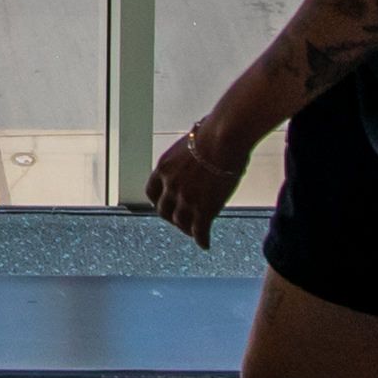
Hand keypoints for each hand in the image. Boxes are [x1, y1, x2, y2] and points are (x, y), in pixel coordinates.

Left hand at [143, 120, 251, 243]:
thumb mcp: (191, 144)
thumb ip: (188, 157)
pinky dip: (202, 240)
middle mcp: (170, 186)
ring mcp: (186, 199)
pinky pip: (200, 231)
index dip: (159, 202)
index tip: (166, 206)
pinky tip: (206, 244)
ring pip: (181, 223)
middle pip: (164, 211)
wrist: (224, 137)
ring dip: (187, 230)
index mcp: (164, 168)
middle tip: (181, 222)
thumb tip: (199, 152)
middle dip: (172, 218)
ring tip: (195, 233)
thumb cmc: (214, 132)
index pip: (152, 192)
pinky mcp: (203, 209)